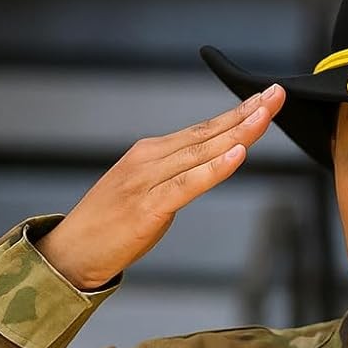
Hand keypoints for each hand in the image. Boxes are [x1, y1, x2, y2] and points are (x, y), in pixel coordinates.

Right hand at [36, 84, 286, 289]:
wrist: (70, 253)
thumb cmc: (109, 226)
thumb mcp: (146, 192)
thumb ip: (176, 177)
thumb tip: (209, 168)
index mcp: (150, 153)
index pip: (203, 129)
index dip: (237, 113)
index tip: (266, 98)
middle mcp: (149, 159)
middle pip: (207, 133)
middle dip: (246, 113)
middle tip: (277, 94)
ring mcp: (147, 181)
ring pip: (202, 153)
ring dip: (238, 133)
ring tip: (265, 116)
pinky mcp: (147, 207)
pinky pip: (188, 185)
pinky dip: (214, 169)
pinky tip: (237, 155)